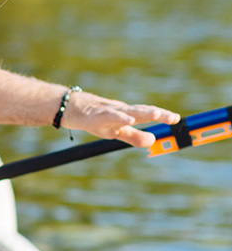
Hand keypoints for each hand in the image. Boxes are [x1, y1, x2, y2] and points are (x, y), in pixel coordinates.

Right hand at [64, 92, 179, 146]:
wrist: (73, 109)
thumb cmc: (97, 120)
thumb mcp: (117, 132)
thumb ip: (135, 137)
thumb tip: (154, 140)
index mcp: (128, 116)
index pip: (147, 115)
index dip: (162, 116)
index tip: (176, 119)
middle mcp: (122, 112)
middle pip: (142, 112)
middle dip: (158, 114)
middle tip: (173, 118)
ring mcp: (110, 112)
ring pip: (129, 111)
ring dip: (144, 113)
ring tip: (157, 114)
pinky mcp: (98, 116)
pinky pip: (111, 116)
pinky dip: (121, 117)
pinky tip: (130, 120)